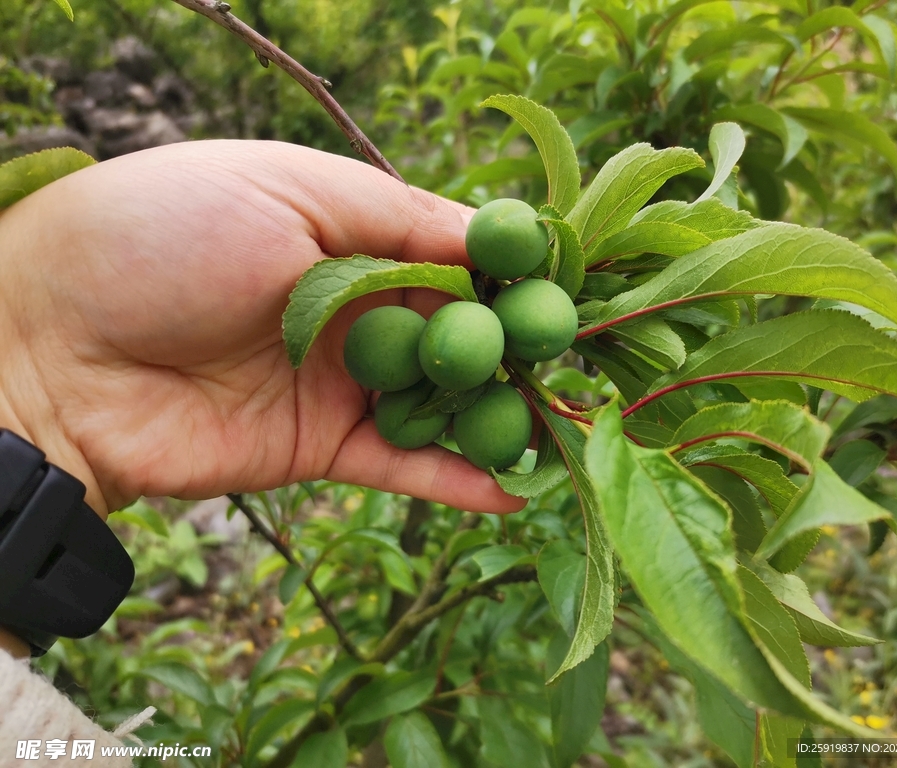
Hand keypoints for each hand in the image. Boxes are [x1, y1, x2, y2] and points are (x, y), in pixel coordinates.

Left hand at [0, 140, 525, 516]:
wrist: (48, 347)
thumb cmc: (160, 236)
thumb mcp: (287, 189)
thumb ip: (399, 216)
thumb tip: (496, 236)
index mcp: (351, 232)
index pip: (456, 251)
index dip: (512, 269)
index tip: (566, 287)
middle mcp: (357, 305)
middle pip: (460, 329)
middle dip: (516, 345)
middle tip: (572, 363)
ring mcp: (342, 380)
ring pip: (442, 399)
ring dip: (501, 415)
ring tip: (563, 431)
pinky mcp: (321, 447)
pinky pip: (404, 462)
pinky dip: (457, 479)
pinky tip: (515, 490)